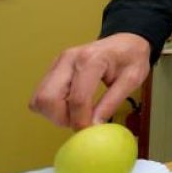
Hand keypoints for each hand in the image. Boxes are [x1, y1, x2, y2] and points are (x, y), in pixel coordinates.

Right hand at [29, 33, 151, 129]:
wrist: (126, 41)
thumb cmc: (131, 57)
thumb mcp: (132, 79)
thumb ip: (112, 102)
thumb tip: (94, 125)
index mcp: (91, 60)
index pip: (77, 99)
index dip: (81, 121)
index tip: (90, 131)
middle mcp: (68, 59)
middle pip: (47, 99)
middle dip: (62, 118)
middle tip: (81, 121)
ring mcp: (57, 63)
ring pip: (39, 99)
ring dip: (54, 114)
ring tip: (77, 113)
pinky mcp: (53, 69)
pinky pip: (41, 95)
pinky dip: (51, 107)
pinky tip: (70, 105)